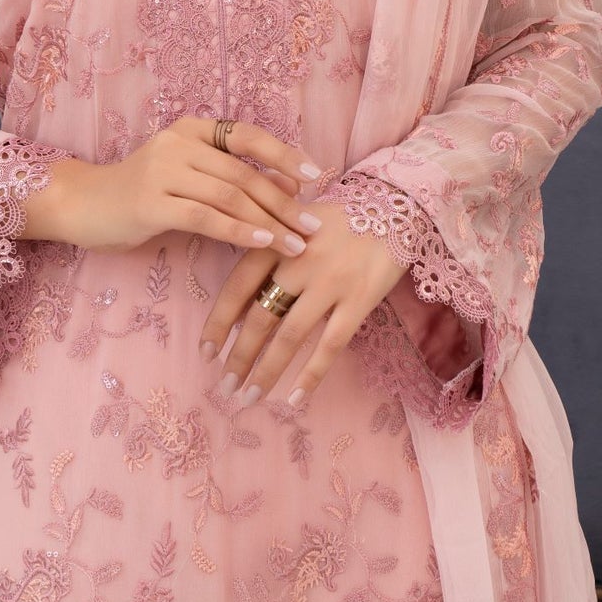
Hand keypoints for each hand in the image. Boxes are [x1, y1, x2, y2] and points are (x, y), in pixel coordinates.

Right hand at [18, 115, 323, 255]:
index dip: (283, 154)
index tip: (314, 176)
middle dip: (283, 201)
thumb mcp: (184, 175)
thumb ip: (226, 176)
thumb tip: (286, 186)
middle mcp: (177, 143)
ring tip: (296, 244)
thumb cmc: (140, 194)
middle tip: (313, 225)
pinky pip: (204, 217)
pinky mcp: (150, 203)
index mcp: (191, 130)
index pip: (247, 136)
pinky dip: (238, 230)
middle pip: (243, 172)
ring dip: (268, 221)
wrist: (82, 205)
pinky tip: (261, 243)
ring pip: (229, 195)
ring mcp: (162, 171)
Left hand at [198, 199, 406, 409]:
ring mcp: (331, 281)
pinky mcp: (360, 299)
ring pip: (290, 336)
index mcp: (278, 238)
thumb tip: (236, 308)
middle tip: (224, 386)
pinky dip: (311, 374)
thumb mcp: (294, 221)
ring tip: (249, 397)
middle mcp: (300, 260)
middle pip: (260, 317)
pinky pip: (331, 344)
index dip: (219, 321)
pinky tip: (295, 398)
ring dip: (266, 371)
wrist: (395, 204)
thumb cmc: (338, 219)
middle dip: (239, 357)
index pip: (238, 285)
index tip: (206, 351)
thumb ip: (265, 252)